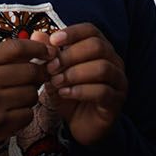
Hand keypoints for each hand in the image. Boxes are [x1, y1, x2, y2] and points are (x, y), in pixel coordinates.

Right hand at [0, 37, 46, 152]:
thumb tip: (32, 51)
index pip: (17, 48)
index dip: (37, 48)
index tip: (47, 51)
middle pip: (31, 71)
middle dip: (39, 73)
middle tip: (38, 76)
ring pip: (32, 94)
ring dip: (31, 94)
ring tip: (19, 96)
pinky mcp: (0, 125)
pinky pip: (28, 115)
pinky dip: (25, 113)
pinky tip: (14, 111)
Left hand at [31, 23, 127, 146]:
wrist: (81, 125)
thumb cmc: (70, 94)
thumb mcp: (55, 73)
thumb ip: (48, 54)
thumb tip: (37, 35)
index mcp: (100, 49)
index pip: (91, 30)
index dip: (72, 32)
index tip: (53, 41)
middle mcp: (114, 62)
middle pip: (97, 46)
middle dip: (70, 55)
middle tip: (51, 67)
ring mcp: (118, 81)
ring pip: (102, 68)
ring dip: (74, 73)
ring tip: (56, 82)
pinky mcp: (116, 101)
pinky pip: (102, 91)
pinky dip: (80, 90)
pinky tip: (64, 93)